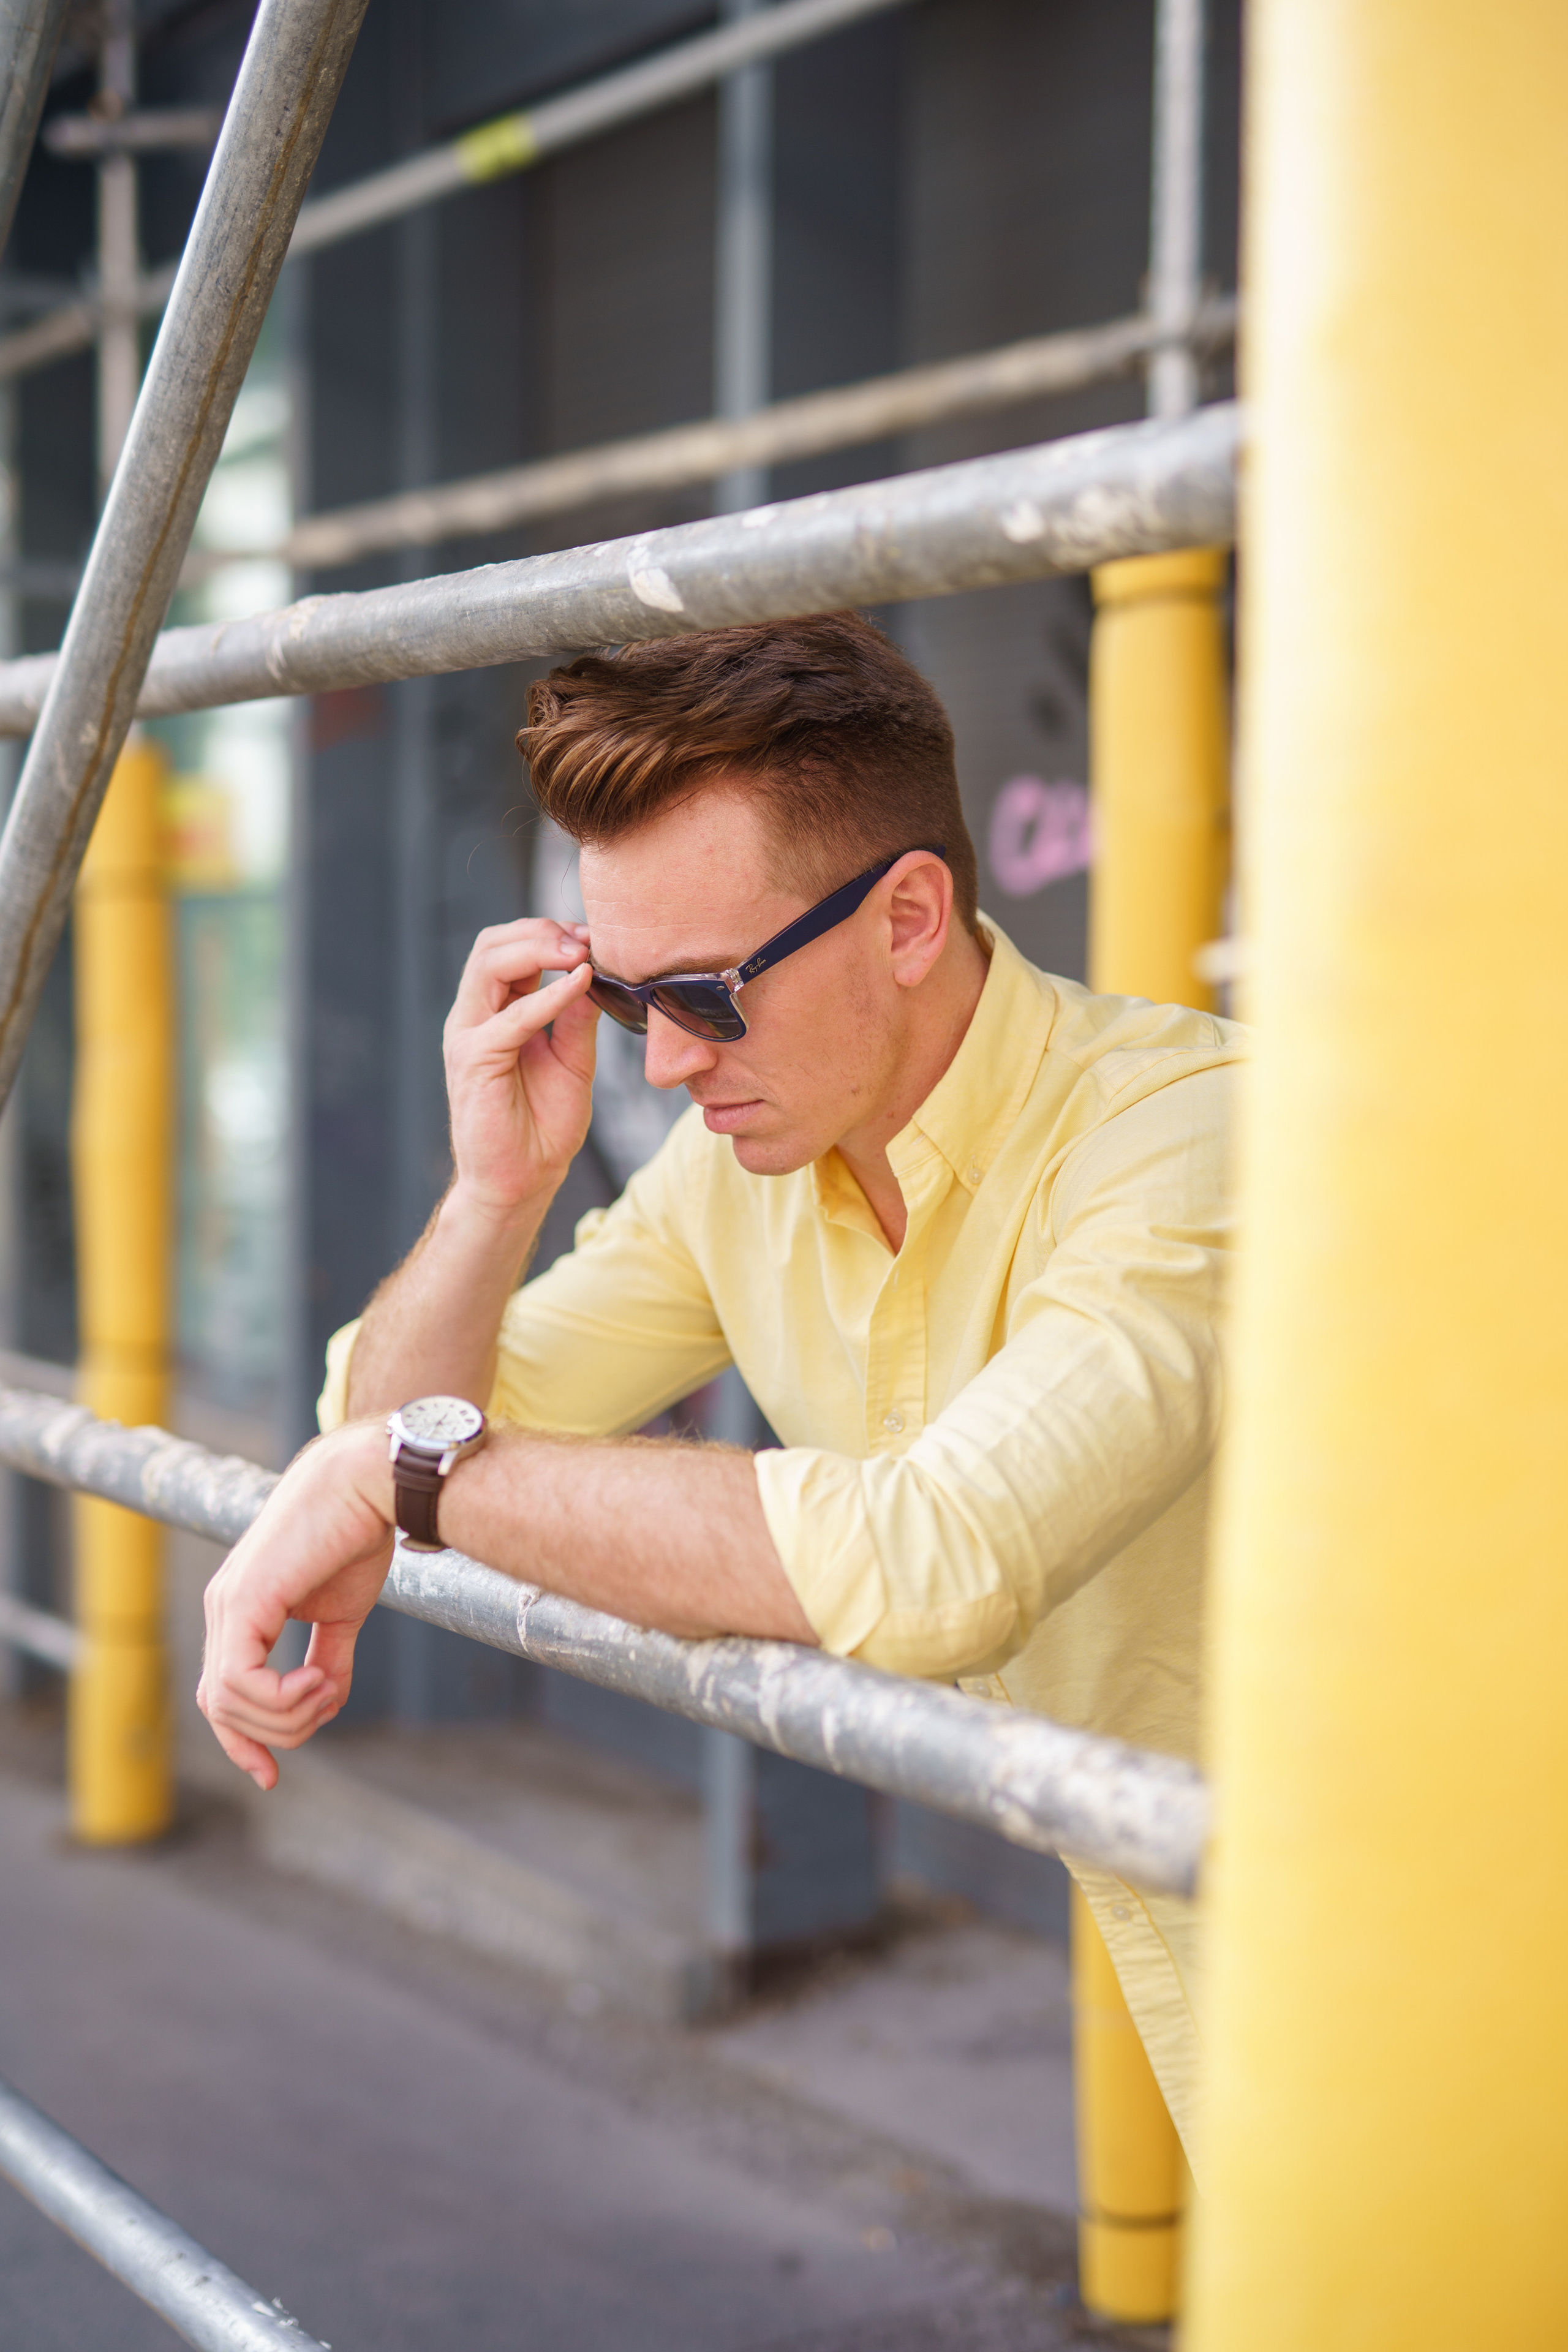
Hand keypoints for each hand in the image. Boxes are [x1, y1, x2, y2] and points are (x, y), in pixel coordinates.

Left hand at [197, 1422, 394, 1789]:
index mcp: (242, 1611)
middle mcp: (224, 1609)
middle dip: (277, 1731)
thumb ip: (328, 1657)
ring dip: (286, 1715)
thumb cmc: (358, 1533)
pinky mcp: (244, 1601)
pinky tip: (320, 1680)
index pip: (220, 1694)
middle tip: (327, 1705)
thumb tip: (324, 1701)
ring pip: (228, 1703)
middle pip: (222, 1709)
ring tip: (329, 1688)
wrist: (369, 1482)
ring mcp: (228, 1604)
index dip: (242, 1742)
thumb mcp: (342, 1612)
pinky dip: (281, 1698)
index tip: (270, 1775)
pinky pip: (241, 1681)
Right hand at [443, 918, 599, 1218]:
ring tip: (581, 954)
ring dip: (538, 950)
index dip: (550, 933)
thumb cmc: (544, 1124)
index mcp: (495, 1011)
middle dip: (540, 931)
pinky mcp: (474, 1060)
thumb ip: (577, 1016)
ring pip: (489, 966)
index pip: (509, 949)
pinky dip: (547, 996)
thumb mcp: (573, 1059)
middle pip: (492, 945)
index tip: (594, 936)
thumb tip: (594, 972)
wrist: (524, 1180)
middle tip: (586, 938)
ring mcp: (468, 1036)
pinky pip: (510, 1018)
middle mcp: (474, 1017)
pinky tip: (579, 986)